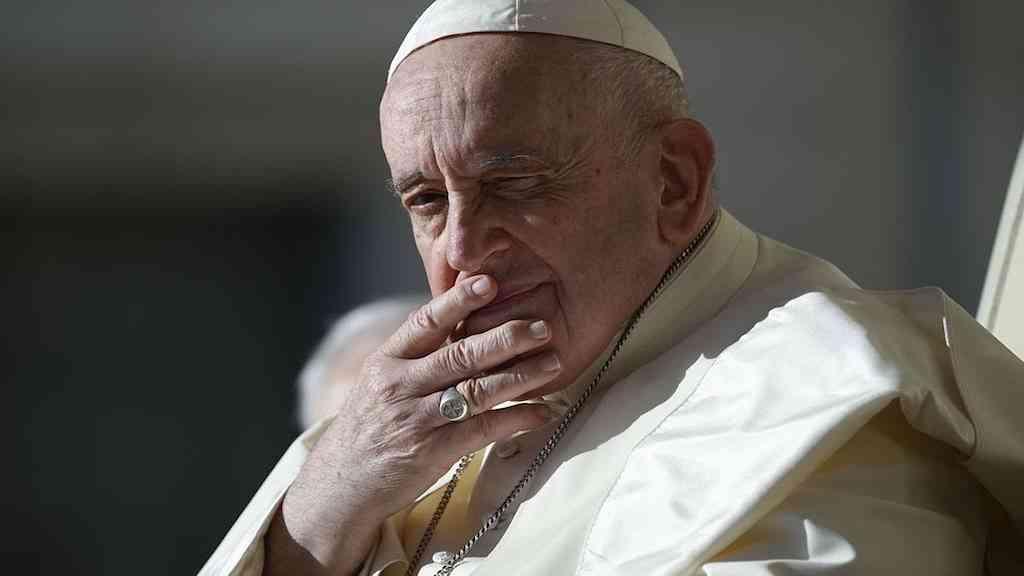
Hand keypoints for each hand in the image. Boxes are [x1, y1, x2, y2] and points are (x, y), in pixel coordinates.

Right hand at [264, 275, 560, 574]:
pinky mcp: (433, 452)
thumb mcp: (380, 380)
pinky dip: (517, 419)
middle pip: (459, 354)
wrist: (342, 483)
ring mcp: (417, 420)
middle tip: (542, 326)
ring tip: (553, 363)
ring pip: (477, 391)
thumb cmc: (370, 425)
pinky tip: (542, 412)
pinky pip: (483, 430)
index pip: (425, 321)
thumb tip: (463, 318)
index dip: (457, 300)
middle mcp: (400, 386)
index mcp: (387, 360)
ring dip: (521, 376)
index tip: (488, 283)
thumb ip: (416, 353)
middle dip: (505, 338)